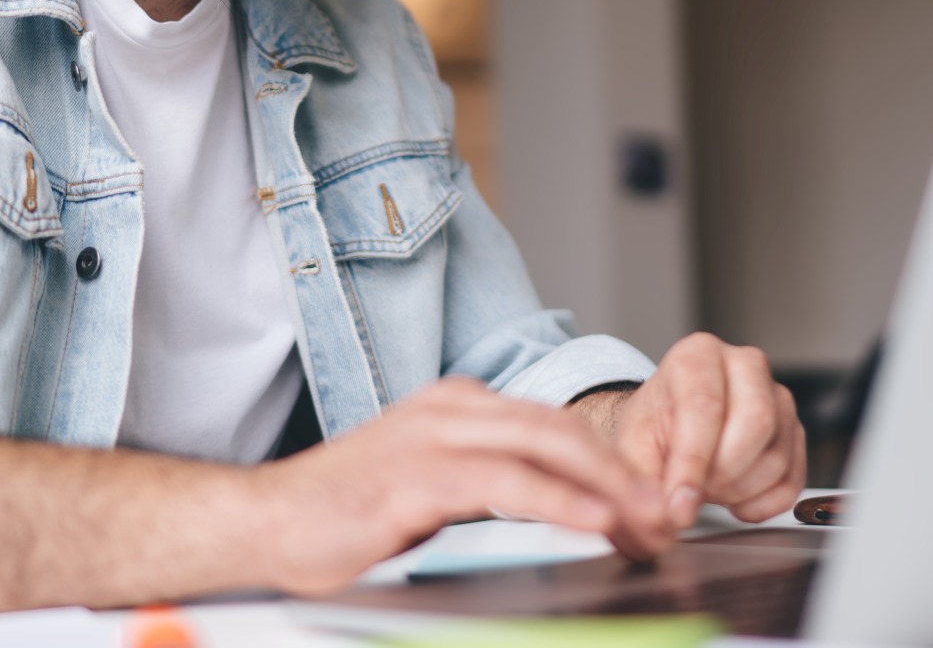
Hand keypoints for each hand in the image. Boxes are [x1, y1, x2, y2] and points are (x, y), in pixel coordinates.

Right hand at [252, 378, 677, 593]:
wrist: (264, 523)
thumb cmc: (344, 517)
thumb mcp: (429, 493)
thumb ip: (487, 492)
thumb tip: (565, 521)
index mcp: (457, 407)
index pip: (553, 426)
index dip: (610, 465)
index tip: (648, 509)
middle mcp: (451, 409)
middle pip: (562, 429)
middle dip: (624, 473)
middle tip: (668, 518)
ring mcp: (433, 436)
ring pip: (545, 447)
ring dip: (608, 489)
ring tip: (650, 524)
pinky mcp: (417, 476)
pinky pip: (505, 483)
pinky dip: (559, 500)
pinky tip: (596, 521)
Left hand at [609, 333, 806, 527]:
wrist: (672, 428)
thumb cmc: (656, 427)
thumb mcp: (633, 447)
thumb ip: (642, 481)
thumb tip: (668, 519)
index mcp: (698, 354)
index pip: (704, 406)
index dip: (692, 462)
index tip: (679, 505)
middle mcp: (745, 365)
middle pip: (756, 422)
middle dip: (722, 473)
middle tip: (694, 491)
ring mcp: (777, 398)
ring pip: (776, 457)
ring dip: (738, 491)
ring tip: (707, 488)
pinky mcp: (795, 433)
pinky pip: (793, 481)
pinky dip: (761, 504)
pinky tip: (733, 498)